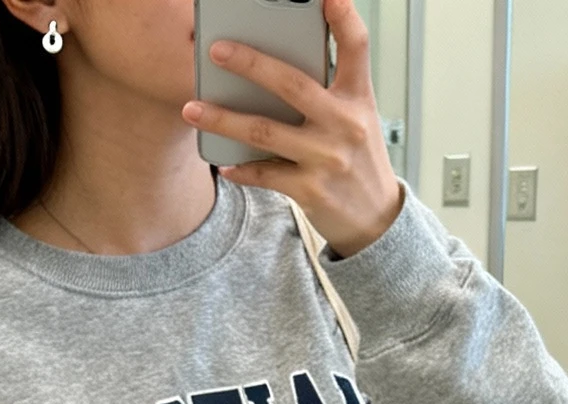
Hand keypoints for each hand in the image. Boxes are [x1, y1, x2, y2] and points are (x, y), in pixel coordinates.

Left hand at [181, 0, 402, 258]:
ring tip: (192, 109)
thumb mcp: (356, 116)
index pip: (356, 46)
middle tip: (216, 49)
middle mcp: (345, 123)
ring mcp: (327, 158)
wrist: (375, 220)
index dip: (343, 17)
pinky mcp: (310, 190)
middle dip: (250, 64)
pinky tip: (222, 162)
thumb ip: (328, 87)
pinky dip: (240, 168)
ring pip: (265, 131)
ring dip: (223, 119)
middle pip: (292, 83)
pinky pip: (265, 174)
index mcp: (359, 96)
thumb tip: (275, 62)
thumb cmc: (356, 157)